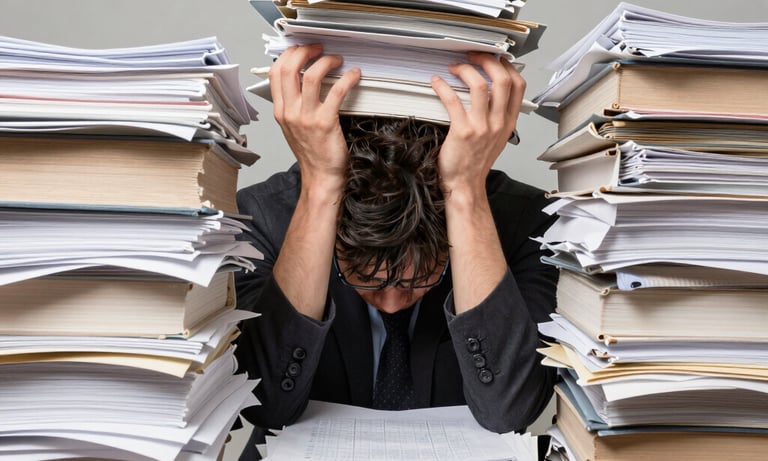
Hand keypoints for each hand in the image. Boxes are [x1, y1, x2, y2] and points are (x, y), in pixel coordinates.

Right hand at [269, 44, 360, 187]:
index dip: (288, 54)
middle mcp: (290, 112)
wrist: (320, 177)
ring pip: (311, 76)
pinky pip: (335, 92)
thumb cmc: (312, 153)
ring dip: (326, 61)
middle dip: (305, 51)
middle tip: (319, 48)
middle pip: (289, 68)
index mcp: (281, 111)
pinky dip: (347, 79)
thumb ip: (294, 105)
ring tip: (336, 60)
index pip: (275, 73)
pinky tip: (354, 76)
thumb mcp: (294, 127)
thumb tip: (302, 80)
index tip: (302, 49)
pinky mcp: (325, 123)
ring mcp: (306, 118)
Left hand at [431, 52, 524, 194]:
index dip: (507, 66)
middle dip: (488, 60)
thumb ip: (498, 117)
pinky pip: (453, 101)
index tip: (494, 58)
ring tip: (455, 67)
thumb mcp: (496, 139)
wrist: (465, 185)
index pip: (518, 86)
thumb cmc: (476, 163)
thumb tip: (493, 94)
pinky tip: (437, 83)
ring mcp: (482, 127)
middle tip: (474, 56)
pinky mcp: (463, 132)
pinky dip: (443, 87)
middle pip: (502, 80)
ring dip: (466, 70)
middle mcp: (498, 123)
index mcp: (508, 123)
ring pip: (480, 86)